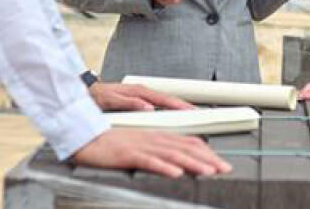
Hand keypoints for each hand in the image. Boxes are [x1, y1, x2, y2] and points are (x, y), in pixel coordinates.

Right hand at [73, 128, 232, 177]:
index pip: (188, 142)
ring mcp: (141, 146)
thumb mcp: (139, 146)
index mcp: (157, 136)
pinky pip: (149, 161)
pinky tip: (176, 173)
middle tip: (224, 169)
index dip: (207, 152)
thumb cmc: (110, 144)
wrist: (85, 138)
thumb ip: (158, 152)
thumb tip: (177, 163)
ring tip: (209, 171)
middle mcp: (153, 138)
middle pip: (186, 147)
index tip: (220, 162)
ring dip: (193, 163)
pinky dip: (164, 167)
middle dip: (208, 158)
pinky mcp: (128, 154)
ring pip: (173, 154)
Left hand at [89, 82, 195, 111]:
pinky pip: (158, 104)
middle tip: (198, 113)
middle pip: (169, 98)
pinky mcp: (138, 99)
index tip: (190, 111)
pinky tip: (171, 114)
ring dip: (177, 107)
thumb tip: (148, 107)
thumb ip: (129, 103)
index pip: (164, 99)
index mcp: (138, 91)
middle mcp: (142, 91)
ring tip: (190, 114)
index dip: (179, 106)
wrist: (83, 91)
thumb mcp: (110, 100)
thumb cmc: (94, 96)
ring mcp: (141, 94)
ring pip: (165, 101)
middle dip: (184, 105)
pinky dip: (168, 108)